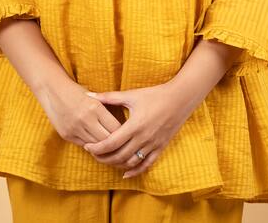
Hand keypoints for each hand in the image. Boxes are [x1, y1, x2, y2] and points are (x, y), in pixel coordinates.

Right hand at [36, 77, 121, 147]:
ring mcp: (75, 128)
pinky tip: (97, 146)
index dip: (123, 133)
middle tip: (122, 145)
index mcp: (95, 107)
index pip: (115, 128)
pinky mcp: (66, 135)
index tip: (128, 134)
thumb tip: (123, 128)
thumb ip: (106, 111)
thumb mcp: (94, 98)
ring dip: (104, 148)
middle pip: (107, 140)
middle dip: (115, 143)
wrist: (52, 90)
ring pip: (96, 146)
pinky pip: (84, 145)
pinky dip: (92, 146)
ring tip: (112, 148)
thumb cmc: (77, 92)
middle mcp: (85, 119)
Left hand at [82, 81, 197, 177]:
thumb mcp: (131, 95)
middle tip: (93, 154)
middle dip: (103, 157)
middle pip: (118, 156)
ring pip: (130, 162)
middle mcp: (143, 138)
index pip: (111, 143)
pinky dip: (134, 171)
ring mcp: (152, 145)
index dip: (97, 148)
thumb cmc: (154, 94)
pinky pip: (146, 165)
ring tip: (106, 159)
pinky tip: (125, 173)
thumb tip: (89, 94)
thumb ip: (109, 97)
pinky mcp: (160, 148)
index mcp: (134, 125)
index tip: (88, 146)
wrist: (179, 99)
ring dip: (116, 164)